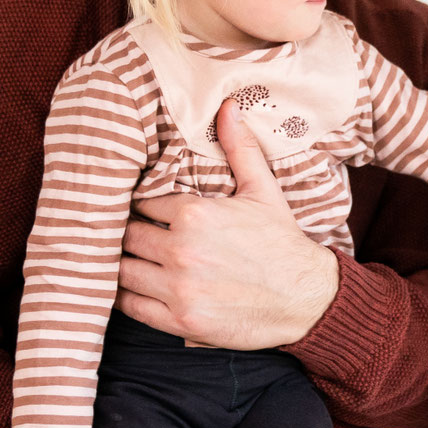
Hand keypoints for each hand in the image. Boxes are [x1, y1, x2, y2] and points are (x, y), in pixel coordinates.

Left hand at [119, 99, 338, 349]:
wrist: (307, 298)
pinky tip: (135, 287)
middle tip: (131, 233)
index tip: (140, 209)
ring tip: (129, 258)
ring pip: (121, 270)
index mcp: (195, 215)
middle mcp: (181, 251)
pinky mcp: (180, 321)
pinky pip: (131, 306)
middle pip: (125, 236)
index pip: (142, 203)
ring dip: (122, 263)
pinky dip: (126, 296)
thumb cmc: (282, 243)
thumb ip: (239, 148)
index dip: (139, 205)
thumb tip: (227, 106)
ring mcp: (179, 289)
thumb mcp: (263, 191)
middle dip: (127, 233)